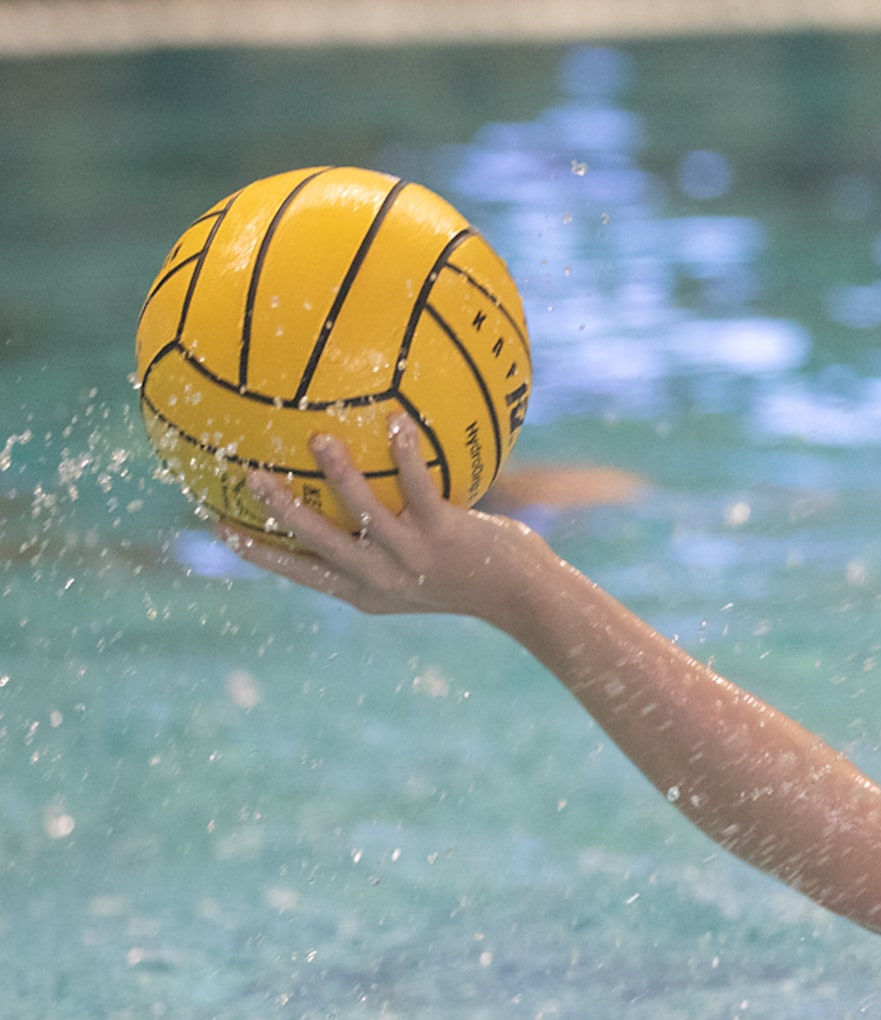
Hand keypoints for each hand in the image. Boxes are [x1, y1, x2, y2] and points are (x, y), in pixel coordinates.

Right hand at [227, 417, 552, 623]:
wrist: (523, 598)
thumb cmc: (469, 577)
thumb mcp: (416, 570)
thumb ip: (382, 543)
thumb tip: (353, 494)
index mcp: (364, 590)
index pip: (299, 571)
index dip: (258, 551)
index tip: (219, 527)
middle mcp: (381, 578)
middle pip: (316, 543)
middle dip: (279, 511)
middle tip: (248, 476)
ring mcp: (412, 557)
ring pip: (362, 514)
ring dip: (339, 475)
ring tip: (319, 437)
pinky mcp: (444, 534)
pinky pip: (418, 487)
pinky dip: (405, 454)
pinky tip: (395, 421)